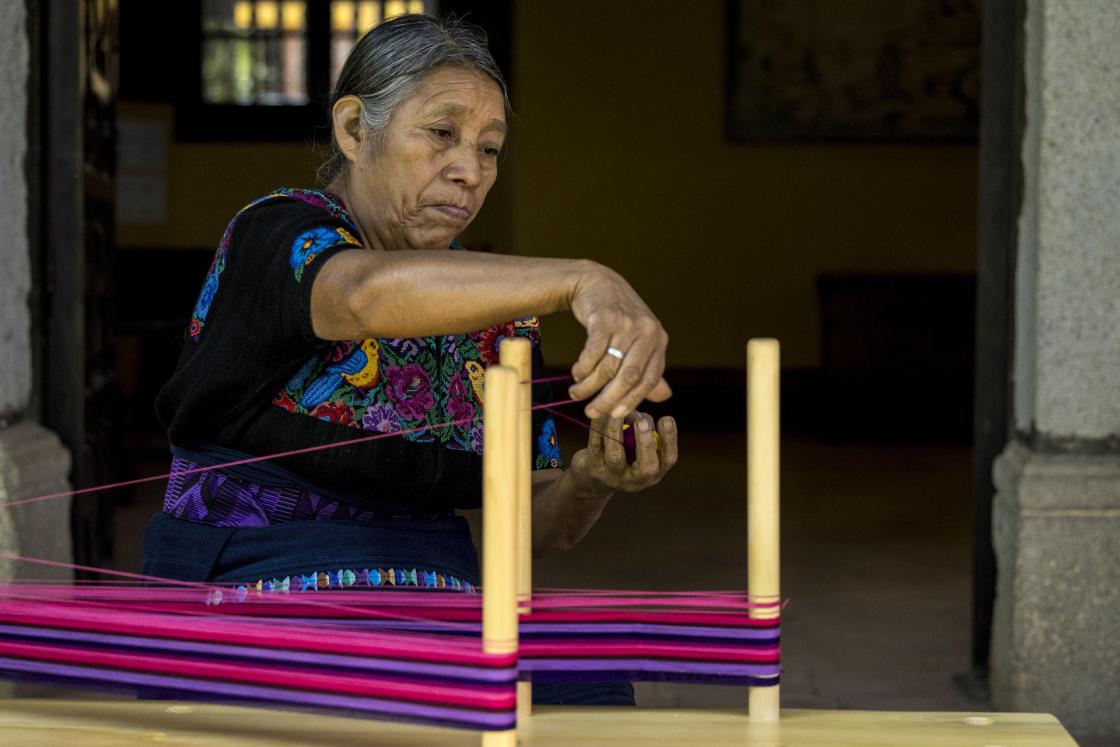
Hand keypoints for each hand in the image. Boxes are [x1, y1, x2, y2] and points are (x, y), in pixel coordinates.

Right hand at [568, 264, 671, 418]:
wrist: (596, 283)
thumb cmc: (618, 317)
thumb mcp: (639, 340)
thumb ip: (649, 369)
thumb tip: (665, 396)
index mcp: (658, 340)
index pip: (648, 379)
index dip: (632, 401)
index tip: (615, 416)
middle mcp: (647, 331)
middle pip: (628, 377)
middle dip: (608, 399)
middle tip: (591, 412)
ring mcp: (626, 323)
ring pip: (607, 367)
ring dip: (588, 385)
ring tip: (576, 393)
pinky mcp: (604, 317)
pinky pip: (592, 352)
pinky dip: (582, 368)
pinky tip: (576, 373)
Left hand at [569, 413, 677, 495]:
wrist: (592, 479)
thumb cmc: (624, 455)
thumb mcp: (639, 449)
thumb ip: (645, 430)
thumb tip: (639, 412)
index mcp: (653, 473)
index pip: (668, 459)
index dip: (670, 439)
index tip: (667, 418)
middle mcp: (635, 479)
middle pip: (646, 466)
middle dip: (646, 442)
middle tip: (642, 422)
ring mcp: (613, 476)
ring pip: (616, 455)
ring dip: (617, 430)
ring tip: (618, 412)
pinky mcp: (593, 468)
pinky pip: (595, 445)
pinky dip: (598, 426)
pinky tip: (600, 413)